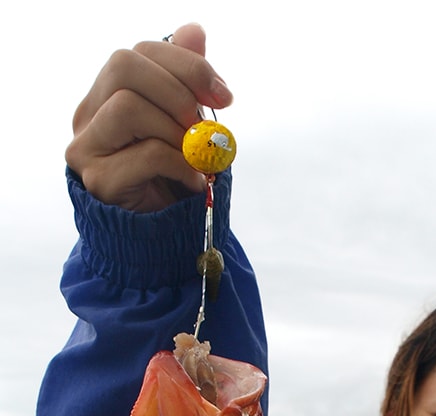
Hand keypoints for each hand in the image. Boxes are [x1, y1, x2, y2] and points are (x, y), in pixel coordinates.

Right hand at [65, 23, 232, 212]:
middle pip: (123, 65)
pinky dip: (181, 165)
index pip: (138, 53)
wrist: (162, 242)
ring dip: (176, 131)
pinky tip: (194, 183)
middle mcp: (88, 114)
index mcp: (107, 94)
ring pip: (128, 107)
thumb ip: (186, 82)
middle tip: (204, 124)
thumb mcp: (186, 128)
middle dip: (178, 90)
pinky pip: (146, 154)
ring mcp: (86, 146)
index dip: (185, 64)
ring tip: (196, 158)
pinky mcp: (97, 179)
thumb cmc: (173, 181)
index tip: (225, 94)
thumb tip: (194, 30)